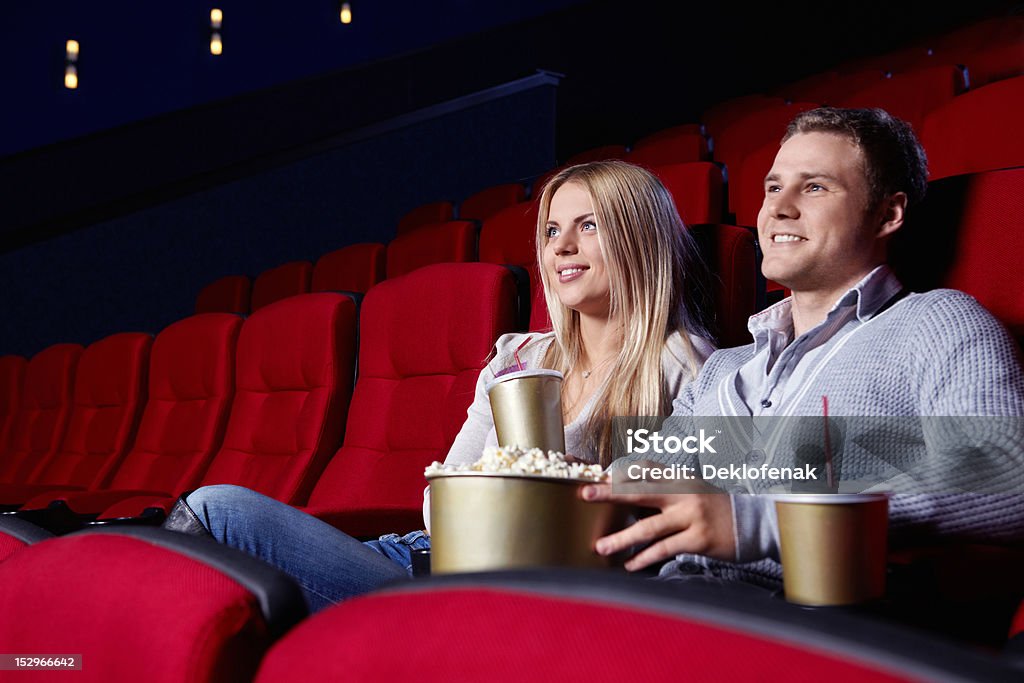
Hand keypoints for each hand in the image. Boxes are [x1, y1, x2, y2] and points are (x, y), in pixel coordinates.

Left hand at [581, 482, 735, 571]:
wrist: (753, 522)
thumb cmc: (714, 506)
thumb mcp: (690, 487)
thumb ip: (662, 486)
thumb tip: (624, 485)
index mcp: (679, 478)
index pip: (644, 469)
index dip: (618, 472)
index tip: (593, 475)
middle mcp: (684, 493)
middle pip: (640, 491)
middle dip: (610, 493)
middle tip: (585, 495)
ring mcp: (692, 516)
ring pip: (649, 528)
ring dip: (622, 539)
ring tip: (600, 547)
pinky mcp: (699, 539)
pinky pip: (665, 549)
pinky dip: (645, 558)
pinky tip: (630, 564)